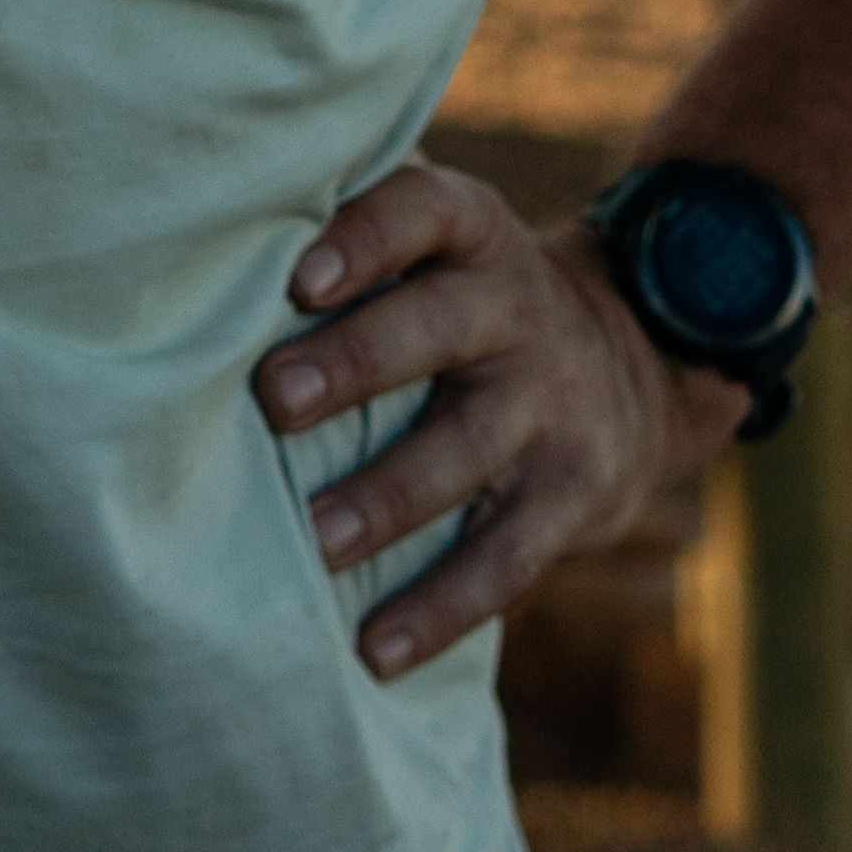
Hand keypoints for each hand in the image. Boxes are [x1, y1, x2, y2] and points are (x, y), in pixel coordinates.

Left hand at [254, 159, 739, 679]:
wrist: (634, 365)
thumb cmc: (467, 294)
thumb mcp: (441, 238)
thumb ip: (358, 212)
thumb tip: (218, 201)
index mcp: (472, 232)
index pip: (420, 212)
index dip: (364, 238)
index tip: (298, 277)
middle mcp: (516, 308)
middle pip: (436, 328)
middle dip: (356, 363)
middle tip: (273, 402)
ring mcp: (551, 405)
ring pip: (466, 450)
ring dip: (387, 497)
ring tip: (316, 539)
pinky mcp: (575, 495)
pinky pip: (506, 558)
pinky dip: (442, 608)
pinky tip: (376, 649)